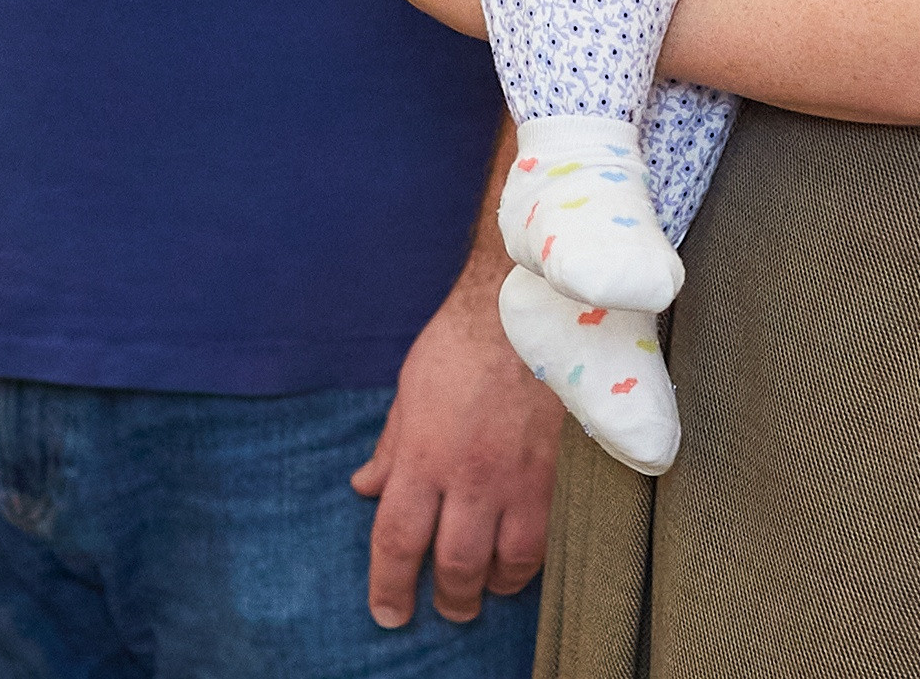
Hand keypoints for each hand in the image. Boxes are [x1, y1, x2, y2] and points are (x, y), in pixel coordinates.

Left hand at [351, 248, 561, 627]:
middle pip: (455, 565)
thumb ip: (391, 446)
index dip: (390, 586)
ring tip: (484, 590)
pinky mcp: (553, 470)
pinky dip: (529, 561)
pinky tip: (518, 560)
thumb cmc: (460, 341)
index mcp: (424, 455)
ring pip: (506, 563)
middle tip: (446, 607)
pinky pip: (544, 537)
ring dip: (491, 587)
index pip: (398, 541)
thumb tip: (367, 486)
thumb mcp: (409, 389)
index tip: (388, 612)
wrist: (524, 307)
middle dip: (448, 599)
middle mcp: (470, 475)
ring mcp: (517, 476)